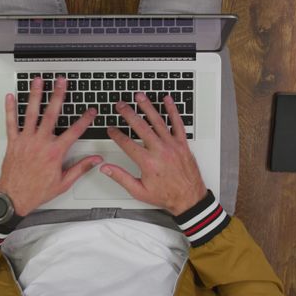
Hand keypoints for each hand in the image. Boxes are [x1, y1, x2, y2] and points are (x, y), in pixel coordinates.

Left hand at [0, 77, 101, 215]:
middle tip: (62, 82)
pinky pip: (11, 122)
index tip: (90, 111)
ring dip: (35, 95)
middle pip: (51, 114)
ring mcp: (25, 141)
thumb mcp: (64, 182)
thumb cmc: (37, 191)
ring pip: (31, 113)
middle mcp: (40, 143)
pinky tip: (11, 97)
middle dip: (58, 96)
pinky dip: (10, 109)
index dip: (85, 120)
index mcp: (55, 152)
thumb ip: (81, 168)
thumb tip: (96, 161)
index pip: (74, 131)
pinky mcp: (13, 142)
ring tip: (39, 81)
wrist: (14, 197)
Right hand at [100, 93, 206, 215]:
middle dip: (128, 114)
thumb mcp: (139, 191)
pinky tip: (167, 100)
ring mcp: (172, 145)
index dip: (116, 135)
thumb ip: (121, 177)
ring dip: (148, 107)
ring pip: (158, 121)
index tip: (110, 129)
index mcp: (148, 162)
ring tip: (139, 96)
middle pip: (141, 127)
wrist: (189, 198)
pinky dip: (173, 111)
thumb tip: (106, 168)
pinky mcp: (183, 144)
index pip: (127, 143)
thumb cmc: (166, 195)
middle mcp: (160, 151)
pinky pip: (178, 123)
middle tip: (120, 105)